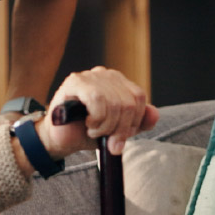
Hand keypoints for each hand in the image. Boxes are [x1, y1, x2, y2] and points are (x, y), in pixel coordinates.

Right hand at [38, 67, 158, 158]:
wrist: (60, 140)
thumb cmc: (86, 132)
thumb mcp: (118, 131)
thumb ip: (139, 123)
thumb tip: (154, 114)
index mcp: (118, 83)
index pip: (139, 96)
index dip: (133, 121)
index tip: (120, 137)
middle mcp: (105, 74)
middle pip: (128, 101)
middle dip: (119, 127)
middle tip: (106, 138)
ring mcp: (90, 76)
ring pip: (114, 102)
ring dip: (106, 125)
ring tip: (94, 130)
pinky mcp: (75, 81)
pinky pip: (97, 98)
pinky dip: (96, 117)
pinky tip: (88, 123)